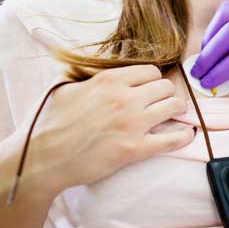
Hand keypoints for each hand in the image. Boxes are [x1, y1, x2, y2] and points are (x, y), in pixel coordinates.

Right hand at [29, 65, 194, 193]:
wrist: (42, 158)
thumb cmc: (49, 123)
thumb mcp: (64, 87)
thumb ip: (86, 76)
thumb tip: (94, 69)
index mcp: (108, 80)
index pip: (150, 71)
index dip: (152, 81)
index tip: (150, 90)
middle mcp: (124, 98)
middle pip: (166, 87)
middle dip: (166, 95)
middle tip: (161, 105)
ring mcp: (132, 124)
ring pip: (175, 107)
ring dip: (176, 112)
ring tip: (172, 118)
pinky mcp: (135, 149)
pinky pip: (173, 140)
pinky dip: (184, 137)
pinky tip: (186, 135)